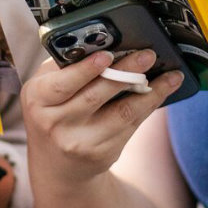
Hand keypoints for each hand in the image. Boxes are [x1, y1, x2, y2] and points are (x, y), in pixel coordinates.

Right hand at [23, 49, 180, 186]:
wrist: (56, 164)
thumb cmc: (53, 111)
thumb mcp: (46, 89)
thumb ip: (66, 67)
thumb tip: (105, 43)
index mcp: (37, 99)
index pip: (62, 84)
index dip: (86, 69)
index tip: (108, 55)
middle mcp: (55, 123)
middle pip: (96, 95)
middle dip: (125, 73)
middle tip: (148, 55)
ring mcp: (80, 142)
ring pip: (121, 113)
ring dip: (150, 92)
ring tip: (171, 75)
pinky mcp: (103, 153)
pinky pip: (131, 125)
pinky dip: (150, 105)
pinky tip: (164, 90)